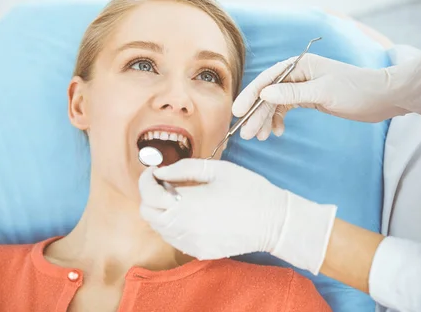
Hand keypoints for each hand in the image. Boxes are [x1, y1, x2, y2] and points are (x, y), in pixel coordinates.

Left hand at [138, 159, 336, 273]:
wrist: (274, 222)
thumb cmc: (249, 190)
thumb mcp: (218, 169)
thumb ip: (184, 168)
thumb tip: (161, 171)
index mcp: (187, 203)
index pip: (148, 194)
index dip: (146, 179)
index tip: (155, 171)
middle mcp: (184, 227)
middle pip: (148, 214)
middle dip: (151, 195)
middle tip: (166, 182)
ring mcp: (191, 243)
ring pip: (159, 228)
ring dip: (161, 210)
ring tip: (179, 196)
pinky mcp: (199, 251)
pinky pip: (174, 239)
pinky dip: (173, 225)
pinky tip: (190, 213)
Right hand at [233, 50, 420, 139]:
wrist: (382, 98)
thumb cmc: (357, 90)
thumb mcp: (324, 92)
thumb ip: (293, 93)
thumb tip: (265, 93)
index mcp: (299, 65)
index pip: (267, 79)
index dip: (251, 95)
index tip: (237, 112)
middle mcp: (297, 74)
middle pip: (269, 93)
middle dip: (257, 114)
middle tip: (246, 134)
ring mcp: (302, 86)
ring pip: (276, 103)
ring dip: (266, 120)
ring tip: (259, 138)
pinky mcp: (309, 98)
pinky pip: (286, 108)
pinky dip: (279, 120)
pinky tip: (277, 132)